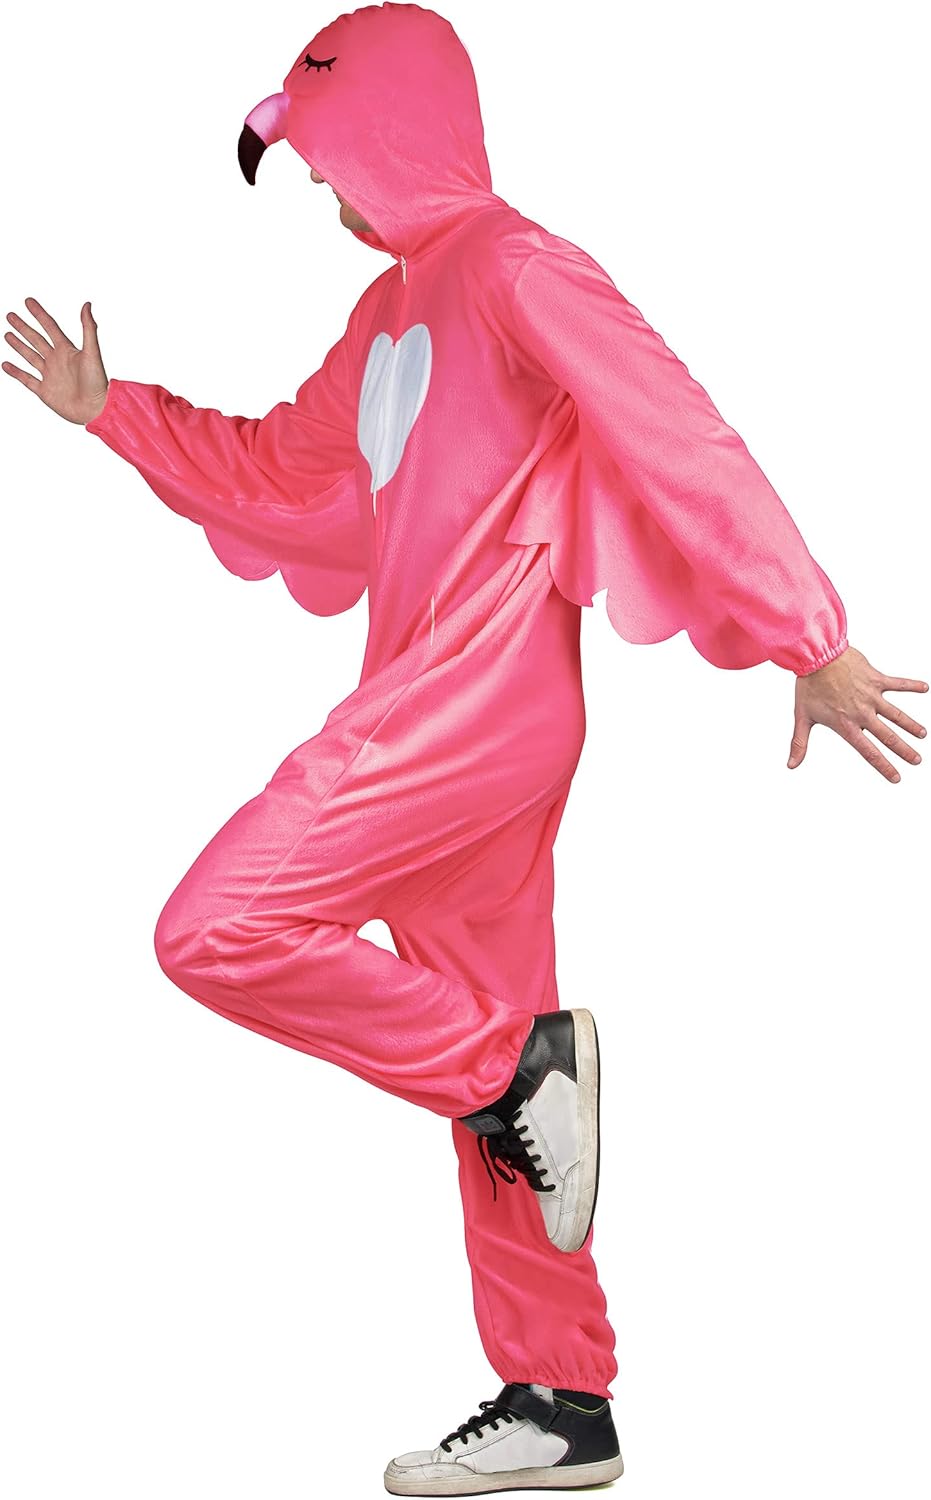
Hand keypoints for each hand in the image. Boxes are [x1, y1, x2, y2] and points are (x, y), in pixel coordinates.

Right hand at [3, 297, 108, 423]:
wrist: (95, 410)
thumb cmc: (97, 382)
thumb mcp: (92, 352)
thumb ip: (88, 328)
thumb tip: (87, 305)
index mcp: (67, 350)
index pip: (50, 327)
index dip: (39, 314)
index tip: (28, 301)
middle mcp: (57, 361)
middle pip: (36, 339)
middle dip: (23, 327)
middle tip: (10, 315)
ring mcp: (50, 375)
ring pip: (30, 356)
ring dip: (18, 345)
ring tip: (7, 334)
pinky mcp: (45, 391)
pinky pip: (27, 379)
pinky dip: (16, 372)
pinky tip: (5, 364)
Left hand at [788, 644, 927, 781]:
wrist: (816, 655)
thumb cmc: (809, 685)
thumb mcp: (802, 716)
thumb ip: (799, 743)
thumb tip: (791, 765)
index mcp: (846, 725)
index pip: (868, 751)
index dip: (883, 766)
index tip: (896, 777)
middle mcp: (862, 713)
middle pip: (888, 736)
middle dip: (904, 750)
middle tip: (917, 760)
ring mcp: (871, 696)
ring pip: (896, 714)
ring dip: (911, 725)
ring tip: (922, 734)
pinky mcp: (876, 679)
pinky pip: (897, 683)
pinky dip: (911, 685)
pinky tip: (925, 688)